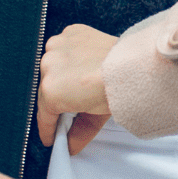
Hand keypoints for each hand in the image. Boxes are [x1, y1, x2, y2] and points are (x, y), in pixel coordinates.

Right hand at [38, 24, 117, 151]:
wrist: (133, 66)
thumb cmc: (116, 89)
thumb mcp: (95, 118)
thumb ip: (78, 133)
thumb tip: (70, 145)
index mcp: (50, 91)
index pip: (44, 114)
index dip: (48, 128)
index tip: (51, 135)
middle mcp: (47, 66)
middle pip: (46, 88)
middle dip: (57, 99)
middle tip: (72, 106)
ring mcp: (57, 46)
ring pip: (52, 65)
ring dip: (62, 74)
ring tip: (80, 81)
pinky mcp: (70, 32)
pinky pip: (63, 47)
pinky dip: (70, 55)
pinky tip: (82, 62)